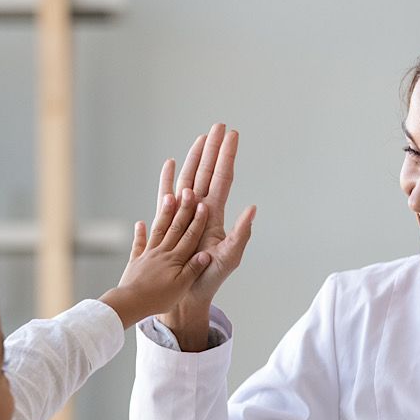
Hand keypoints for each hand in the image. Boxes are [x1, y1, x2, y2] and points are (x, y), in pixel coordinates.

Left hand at [99, 189, 210, 328]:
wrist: (131, 303)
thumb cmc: (158, 298)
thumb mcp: (181, 286)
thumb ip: (193, 269)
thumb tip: (207, 253)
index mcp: (176, 259)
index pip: (190, 236)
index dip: (198, 221)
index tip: (203, 205)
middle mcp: (162, 252)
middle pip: (175, 227)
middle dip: (184, 209)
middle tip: (188, 191)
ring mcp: (148, 255)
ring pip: (158, 230)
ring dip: (164, 213)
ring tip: (168, 196)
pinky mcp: (136, 261)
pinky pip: (138, 244)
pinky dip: (140, 233)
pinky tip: (140, 224)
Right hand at [157, 123, 255, 349]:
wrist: (186, 293)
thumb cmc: (209, 277)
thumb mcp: (230, 257)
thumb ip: (241, 233)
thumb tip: (253, 208)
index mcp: (215, 214)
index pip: (222, 178)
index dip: (227, 157)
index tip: (232, 135)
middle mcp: (199, 210)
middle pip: (206, 172)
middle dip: (212, 149)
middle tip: (217, 126)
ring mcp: (183, 214)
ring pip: (188, 178)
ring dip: (194, 158)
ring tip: (200, 138)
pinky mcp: (168, 222)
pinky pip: (166, 196)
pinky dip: (167, 179)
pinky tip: (170, 163)